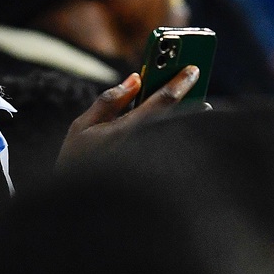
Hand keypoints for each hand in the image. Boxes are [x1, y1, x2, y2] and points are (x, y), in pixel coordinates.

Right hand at [56, 66, 201, 166]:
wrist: (77, 205)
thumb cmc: (75, 161)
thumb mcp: (83, 126)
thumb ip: (109, 100)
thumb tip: (134, 79)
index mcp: (124, 131)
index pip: (161, 101)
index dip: (180, 82)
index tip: (193, 69)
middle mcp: (142, 146)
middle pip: (177, 116)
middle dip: (190, 97)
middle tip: (197, 81)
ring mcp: (151, 161)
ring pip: (177, 132)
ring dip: (188, 116)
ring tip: (197, 103)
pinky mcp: (154, 172)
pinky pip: (172, 148)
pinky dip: (178, 134)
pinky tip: (181, 128)